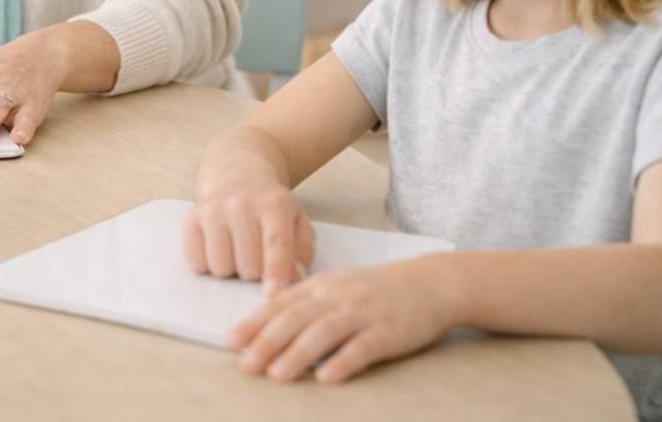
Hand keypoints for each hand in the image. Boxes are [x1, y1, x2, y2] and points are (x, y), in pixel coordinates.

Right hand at [182, 186, 314, 295]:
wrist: (237, 176)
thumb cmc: (270, 209)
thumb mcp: (297, 222)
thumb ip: (302, 252)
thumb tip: (295, 279)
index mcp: (274, 204)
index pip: (276, 244)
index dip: (276, 271)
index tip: (273, 293)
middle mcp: (241, 203)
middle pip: (248, 266)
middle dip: (255, 273)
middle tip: (257, 256)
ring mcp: (213, 210)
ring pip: (220, 268)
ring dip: (231, 270)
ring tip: (237, 251)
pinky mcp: (190, 218)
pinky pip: (197, 262)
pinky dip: (207, 264)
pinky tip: (218, 248)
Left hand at [229, 256, 455, 383]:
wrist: (431, 284)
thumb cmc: (376, 290)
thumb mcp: (336, 286)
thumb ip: (304, 298)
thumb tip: (267, 311)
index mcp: (321, 287)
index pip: (280, 304)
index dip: (254, 323)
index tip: (230, 341)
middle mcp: (337, 297)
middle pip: (295, 318)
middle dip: (267, 341)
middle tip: (245, 364)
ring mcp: (363, 313)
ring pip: (324, 331)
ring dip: (298, 353)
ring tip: (277, 375)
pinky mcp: (389, 332)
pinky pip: (363, 347)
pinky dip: (343, 361)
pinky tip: (326, 378)